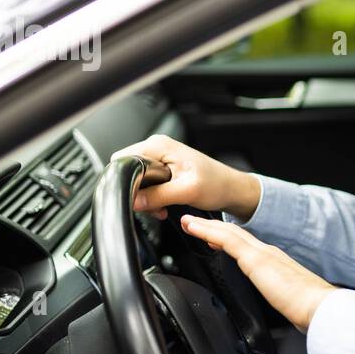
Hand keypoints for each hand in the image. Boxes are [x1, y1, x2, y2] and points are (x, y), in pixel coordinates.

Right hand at [111, 135, 261, 222]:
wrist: (231, 189)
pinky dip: (152, 199)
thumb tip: (134, 201)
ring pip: (136, 182)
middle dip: (137, 194)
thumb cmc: (217, 184)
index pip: (123, 160)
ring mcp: (159, 159)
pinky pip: (147, 185)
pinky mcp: (163, 170)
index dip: (126, 182)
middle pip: (128, 172)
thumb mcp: (186, 191)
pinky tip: (164, 205)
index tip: (138, 198)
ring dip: (146, 199)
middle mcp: (156, 148)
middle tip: (154, 206)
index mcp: (159, 145)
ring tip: (162, 208)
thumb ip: (158, 195)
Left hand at [179, 214, 336, 332]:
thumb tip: (284, 306)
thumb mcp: (292, 302)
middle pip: (236, 235)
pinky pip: (226, 239)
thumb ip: (284, 299)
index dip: (229, 239)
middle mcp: (269, 253)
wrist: (320, 306)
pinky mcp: (255, 258)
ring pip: (228, 233)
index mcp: (277, 263)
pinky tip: (194, 229)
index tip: (214, 238)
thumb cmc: (311, 309)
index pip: (247, 247)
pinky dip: (207, 231)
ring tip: (188, 222)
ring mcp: (262, 253)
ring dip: (206, 226)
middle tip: (194, 223)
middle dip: (214, 228)